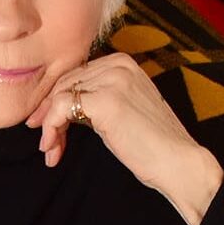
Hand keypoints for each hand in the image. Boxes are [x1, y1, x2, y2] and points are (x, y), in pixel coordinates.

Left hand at [25, 53, 223, 224]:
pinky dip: (51, 129)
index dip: (56, 102)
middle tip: (46, 143)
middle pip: (64, 84)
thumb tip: (58, 106)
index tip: (47, 126)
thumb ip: (96, 99)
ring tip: (51, 151)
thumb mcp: (121, 110)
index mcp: (122, 63)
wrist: (176, 162)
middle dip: (48, 115)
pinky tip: (53, 148)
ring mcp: (112, 80)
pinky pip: (60, 108)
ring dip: (49, 127)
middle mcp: (117, 65)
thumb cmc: (151, 144)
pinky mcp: (105, 101)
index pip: (75, 76)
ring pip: (59, 96)